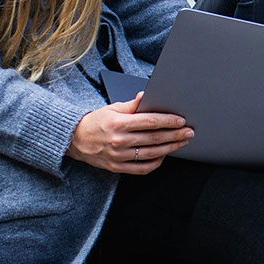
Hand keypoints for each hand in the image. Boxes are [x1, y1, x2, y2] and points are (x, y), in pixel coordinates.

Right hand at [68, 94, 193, 174]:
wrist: (74, 140)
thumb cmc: (95, 122)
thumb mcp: (112, 108)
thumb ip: (132, 105)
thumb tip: (146, 95)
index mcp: (118, 124)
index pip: (150, 122)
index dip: (168, 121)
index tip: (181, 120)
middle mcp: (119, 141)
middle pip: (155, 138)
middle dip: (175, 135)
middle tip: (189, 132)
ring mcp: (118, 156)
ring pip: (152, 154)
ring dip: (171, 148)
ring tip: (182, 142)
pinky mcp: (117, 167)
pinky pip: (142, 168)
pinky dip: (156, 163)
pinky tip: (164, 155)